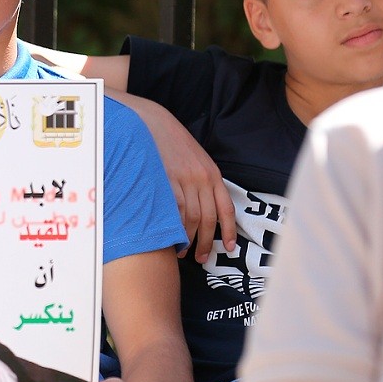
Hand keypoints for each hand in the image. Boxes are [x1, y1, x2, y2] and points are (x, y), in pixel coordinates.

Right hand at [125, 93, 235, 261]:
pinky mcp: (167, 181)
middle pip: (209, 219)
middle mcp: (202, 179)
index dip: (229, 231)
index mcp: (212, 174)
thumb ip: (201, 181)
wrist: (153, 123)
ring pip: (192, 219)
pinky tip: (172, 237)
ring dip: (189, 239)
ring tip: (184, 252)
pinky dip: (175, 228)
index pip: (225, 208)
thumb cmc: (172, 143)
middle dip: (207, 242)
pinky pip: (175, 211)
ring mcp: (184, 180)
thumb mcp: (195, 159)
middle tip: (202, 258)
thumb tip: (203, 208)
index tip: (229, 248)